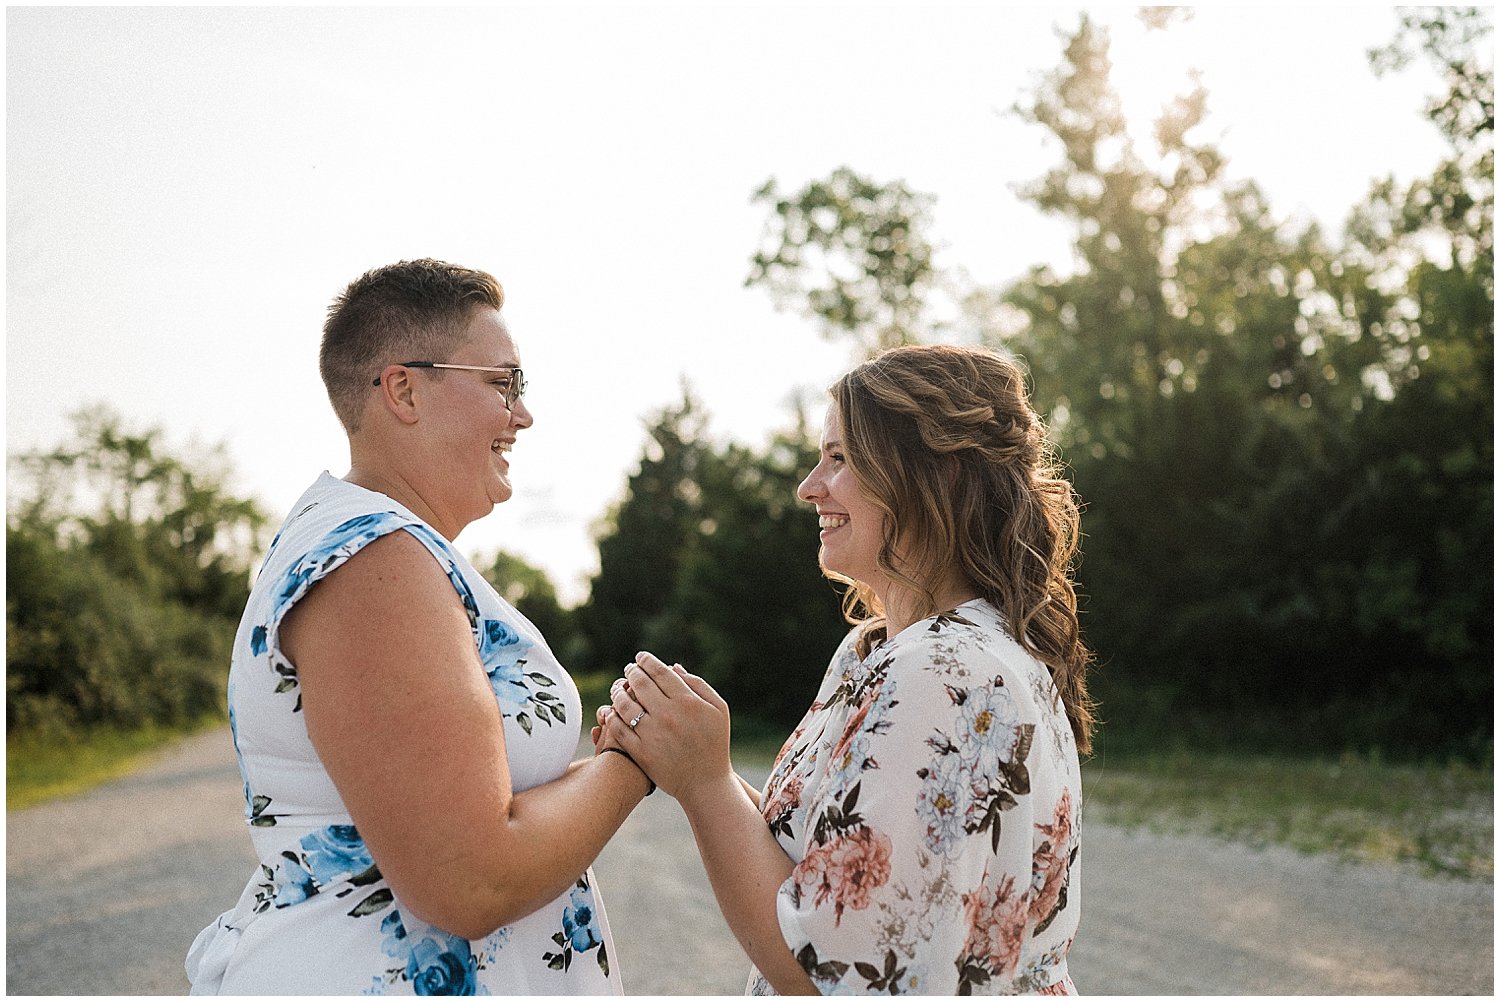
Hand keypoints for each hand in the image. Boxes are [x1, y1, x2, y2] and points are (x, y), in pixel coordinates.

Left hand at [600, 652, 731, 801]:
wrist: (706, 783)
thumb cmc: (714, 743)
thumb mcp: (718, 709)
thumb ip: (698, 685)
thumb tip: (674, 667)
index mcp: (688, 702)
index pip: (660, 672)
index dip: (647, 661)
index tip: (640, 658)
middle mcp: (668, 715)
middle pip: (640, 684)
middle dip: (631, 672)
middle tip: (628, 670)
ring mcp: (653, 734)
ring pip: (625, 704)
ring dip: (617, 692)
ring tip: (618, 689)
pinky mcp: (641, 752)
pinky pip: (620, 729)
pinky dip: (612, 717)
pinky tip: (611, 711)